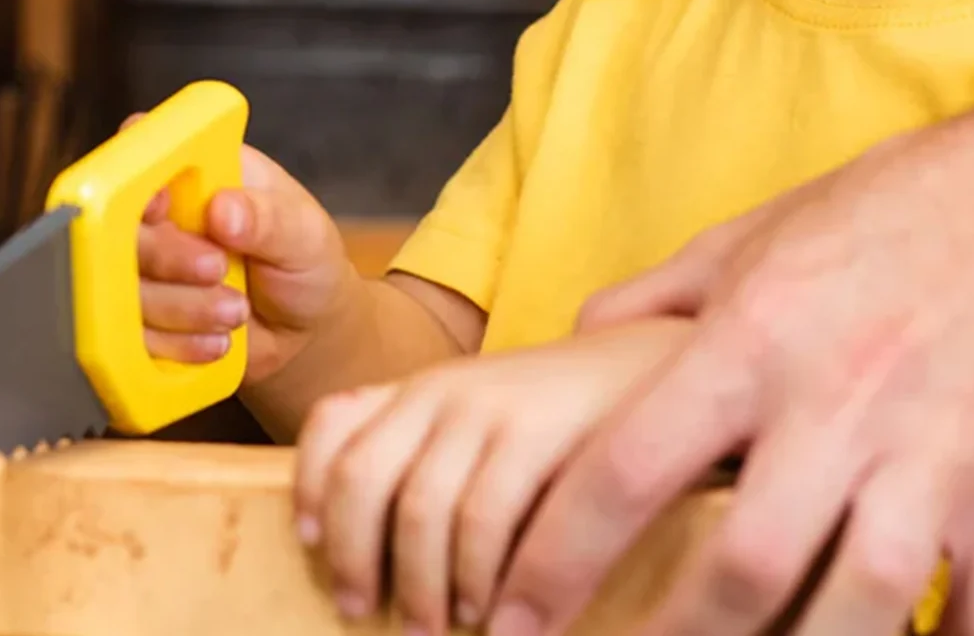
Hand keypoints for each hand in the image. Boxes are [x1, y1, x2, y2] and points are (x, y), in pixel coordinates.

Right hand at [129, 117, 358, 386]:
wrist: (306, 331)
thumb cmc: (306, 263)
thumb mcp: (305, 234)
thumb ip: (269, 218)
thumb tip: (223, 208)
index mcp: (199, 171)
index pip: (142, 154)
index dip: (135, 175)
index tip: (160, 205)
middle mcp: (162, 216)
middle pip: (117, 225)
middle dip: (166, 255)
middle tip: (217, 269)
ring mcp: (147, 269)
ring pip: (121, 287)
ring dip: (180, 306)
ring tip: (236, 311)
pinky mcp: (143, 320)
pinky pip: (129, 337)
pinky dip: (175, 342)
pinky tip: (217, 340)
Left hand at [292, 319, 694, 632]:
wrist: (663, 364)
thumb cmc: (572, 413)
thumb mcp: (490, 417)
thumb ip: (430, 448)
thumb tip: (348, 530)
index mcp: (425, 385)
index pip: (334, 427)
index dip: (310, 492)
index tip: (312, 550)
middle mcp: (447, 388)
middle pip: (362, 478)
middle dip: (355, 556)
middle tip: (366, 612)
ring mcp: (495, 406)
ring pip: (420, 509)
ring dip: (423, 584)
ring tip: (441, 625)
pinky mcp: (543, 430)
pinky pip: (485, 518)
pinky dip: (480, 578)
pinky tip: (495, 611)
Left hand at [485, 111, 973, 635]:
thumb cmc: (905, 202)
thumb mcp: (764, 229)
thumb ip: (663, 295)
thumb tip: (575, 341)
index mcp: (758, 334)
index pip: (627, 466)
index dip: (555, 561)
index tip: (511, 623)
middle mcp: (843, 399)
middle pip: (742, 567)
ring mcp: (941, 451)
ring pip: (859, 605)